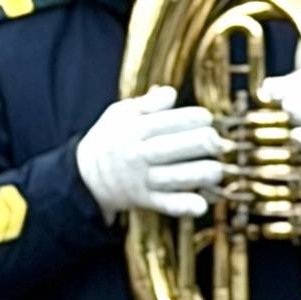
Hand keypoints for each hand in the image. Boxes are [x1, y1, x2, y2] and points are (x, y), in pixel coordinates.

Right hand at [76, 87, 225, 220]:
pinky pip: (167, 205)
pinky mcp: (145, 200)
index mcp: (134, 130)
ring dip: (206, 173)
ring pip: (180, 177)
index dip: (197, 118)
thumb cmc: (110, 138)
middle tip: (217, 142)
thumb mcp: (120, 114)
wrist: (83, 177)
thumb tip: (171, 92)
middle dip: (207, 143)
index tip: (206, 119)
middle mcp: (139, 155)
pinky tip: (202, 204)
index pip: (172, 122)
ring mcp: (142, 180)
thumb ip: (148, 103)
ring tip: (216, 169)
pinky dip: (185, 206)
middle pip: (180, 147)